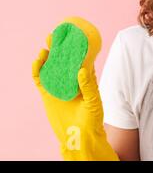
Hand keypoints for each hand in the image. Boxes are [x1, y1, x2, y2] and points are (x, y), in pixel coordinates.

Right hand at [32, 20, 118, 160]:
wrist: (80, 136)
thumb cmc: (92, 119)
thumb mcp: (94, 102)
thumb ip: (88, 86)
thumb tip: (83, 69)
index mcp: (86, 78)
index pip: (81, 59)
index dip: (77, 47)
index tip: (74, 36)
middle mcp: (72, 79)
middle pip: (64, 60)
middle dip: (60, 48)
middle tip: (55, 36)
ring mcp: (59, 86)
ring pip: (51, 67)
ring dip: (48, 56)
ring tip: (46, 46)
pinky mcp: (48, 94)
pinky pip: (41, 79)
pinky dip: (38, 70)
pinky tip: (37, 61)